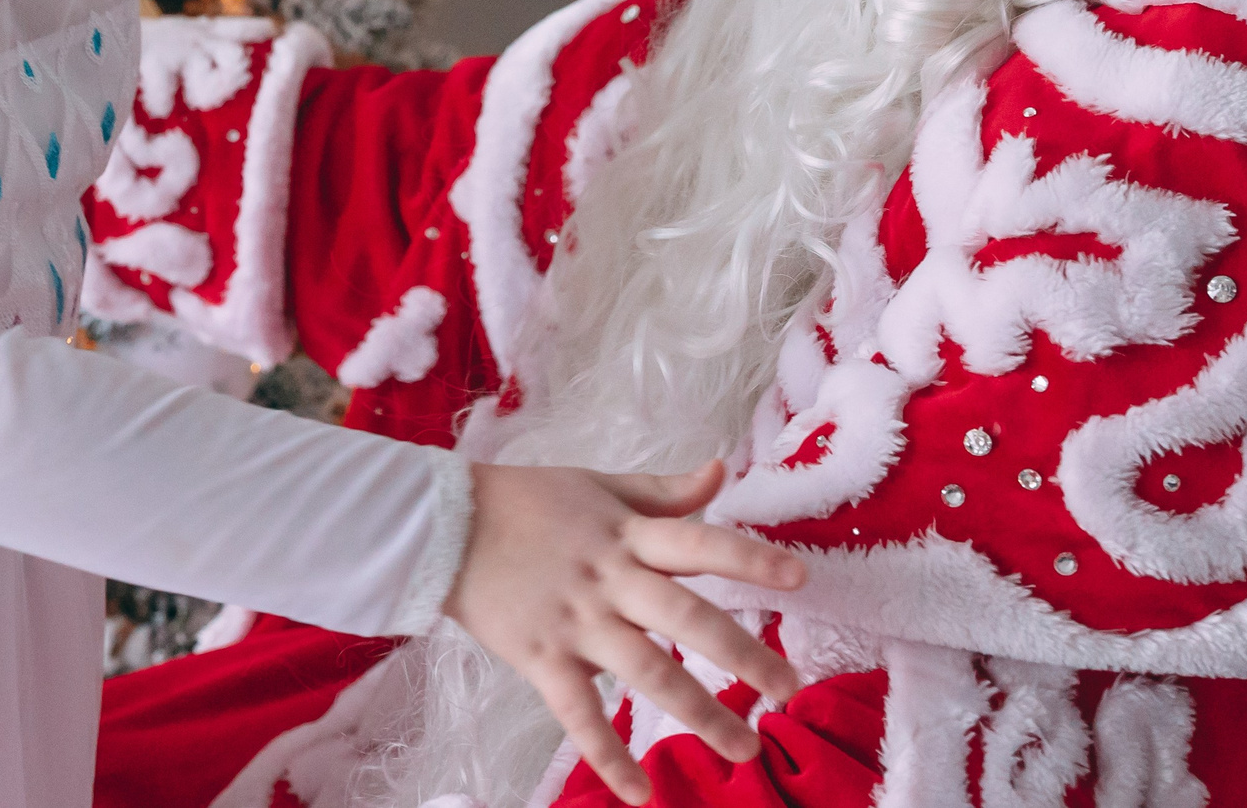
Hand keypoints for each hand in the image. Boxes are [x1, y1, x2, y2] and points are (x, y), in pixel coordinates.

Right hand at [442, 459, 806, 806]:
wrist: (446, 525)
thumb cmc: (528, 501)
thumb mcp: (600, 485)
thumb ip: (664, 491)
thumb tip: (720, 471)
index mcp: (628, 534)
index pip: (701, 543)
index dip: (750, 559)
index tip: (800, 579)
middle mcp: (610, 579)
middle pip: (687, 618)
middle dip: (745, 655)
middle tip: (791, 689)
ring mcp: (577, 622)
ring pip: (647, 672)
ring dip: (700, 712)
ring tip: (744, 748)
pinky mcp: (542, 659)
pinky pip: (578, 715)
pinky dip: (607, 756)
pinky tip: (640, 795)